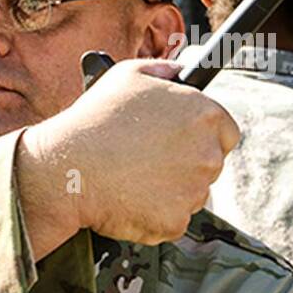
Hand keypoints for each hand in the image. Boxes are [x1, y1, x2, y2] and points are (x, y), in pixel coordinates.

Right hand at [16, 60, 239, 253]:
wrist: (66, 168)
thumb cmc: (93, 121)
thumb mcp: (128, 75)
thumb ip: (164, 71)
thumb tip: (179, 72)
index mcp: (203, 115)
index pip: (226, 132)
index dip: (202, 137)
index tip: (179, 142)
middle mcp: (207, 153)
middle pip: (209, 165)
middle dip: (183, 164)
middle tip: (146, 160)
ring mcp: (193, 191)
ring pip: (191, 195)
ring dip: (169, 190)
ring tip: (131, 178)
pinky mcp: (175, 221)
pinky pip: (171, 221)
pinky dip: (153, 215)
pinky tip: (127, 199)